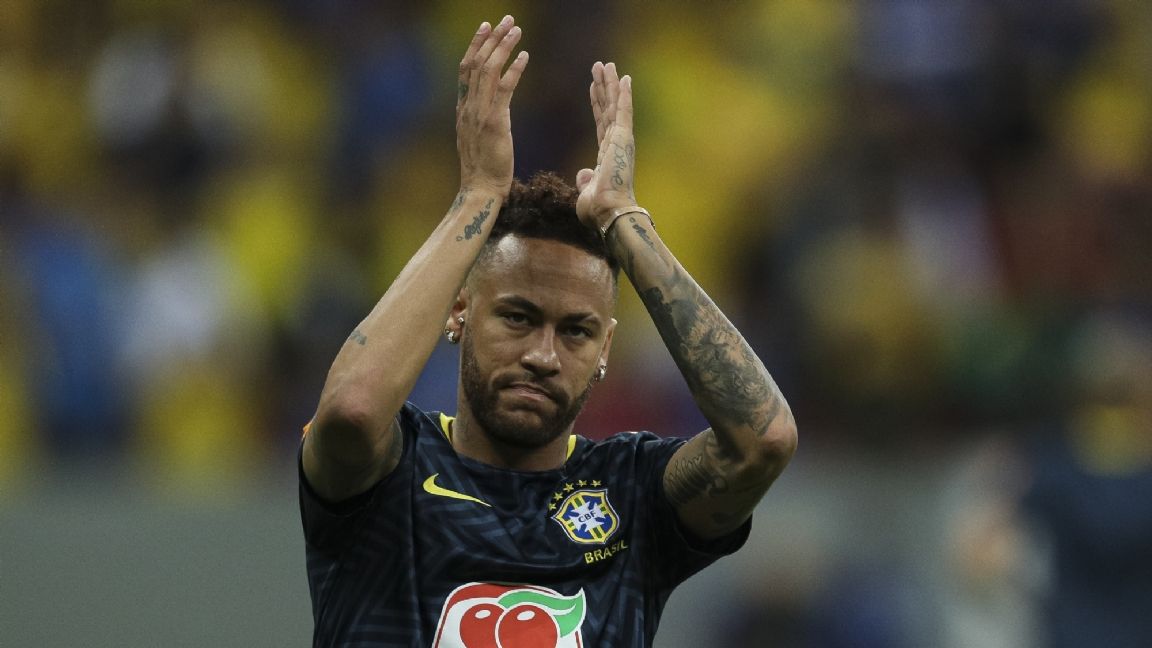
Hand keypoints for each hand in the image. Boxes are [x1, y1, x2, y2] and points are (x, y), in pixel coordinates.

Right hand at [456, 16, 527, 195]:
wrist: (480, 190)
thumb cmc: (483, 170)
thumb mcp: (476, 138)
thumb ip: (479, 119)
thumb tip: (486, 109)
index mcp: (463, 109)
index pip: (465, 69)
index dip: (475, 45)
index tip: (485, 27)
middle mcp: (468, 107)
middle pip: (476, 62)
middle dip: (491, 38)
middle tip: (505, 19)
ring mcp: (479, 114)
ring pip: (488, 71)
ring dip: (503, 47)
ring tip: (516, 30)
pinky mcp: (494, 123)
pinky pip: (504, 89)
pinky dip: (514, 70)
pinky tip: (525, 56)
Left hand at [575, 62, 637, 227]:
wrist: (609, 212)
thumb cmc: (599, 209)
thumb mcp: (587, 191)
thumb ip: (586, 180)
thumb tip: (584, 174)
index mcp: (608, 155)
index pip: (601, 123)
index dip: (597, 104)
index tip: (593, 87)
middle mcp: (617, 144)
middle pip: (608, 108)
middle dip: (604, 86)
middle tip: (600, 66)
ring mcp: (621, 140)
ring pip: (615, 105)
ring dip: (611, 84)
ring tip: (606, 64)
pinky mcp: (624, 138)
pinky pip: (624, 111)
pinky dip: (624, 94)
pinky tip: (625, 77)